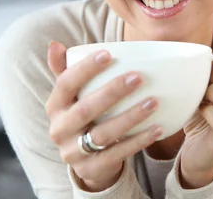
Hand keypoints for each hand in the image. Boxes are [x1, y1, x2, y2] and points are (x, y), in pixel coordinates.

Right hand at [45, 42, 162, 191]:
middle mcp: (59, 129)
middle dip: (112, 92)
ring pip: (103, 134)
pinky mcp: (92, 168)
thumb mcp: (72, 96)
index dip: (85, 68)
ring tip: (154, 101)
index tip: (109, 54)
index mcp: (55, 106)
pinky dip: (139, 141)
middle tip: (138, 77)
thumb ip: (65, 70)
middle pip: (85, 109)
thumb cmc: (83, 117)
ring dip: (131, 116)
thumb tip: (55, 44)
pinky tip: (158, 128)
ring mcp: (73, 152)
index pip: (65, 84)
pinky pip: (118, 154)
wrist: (86, 161)